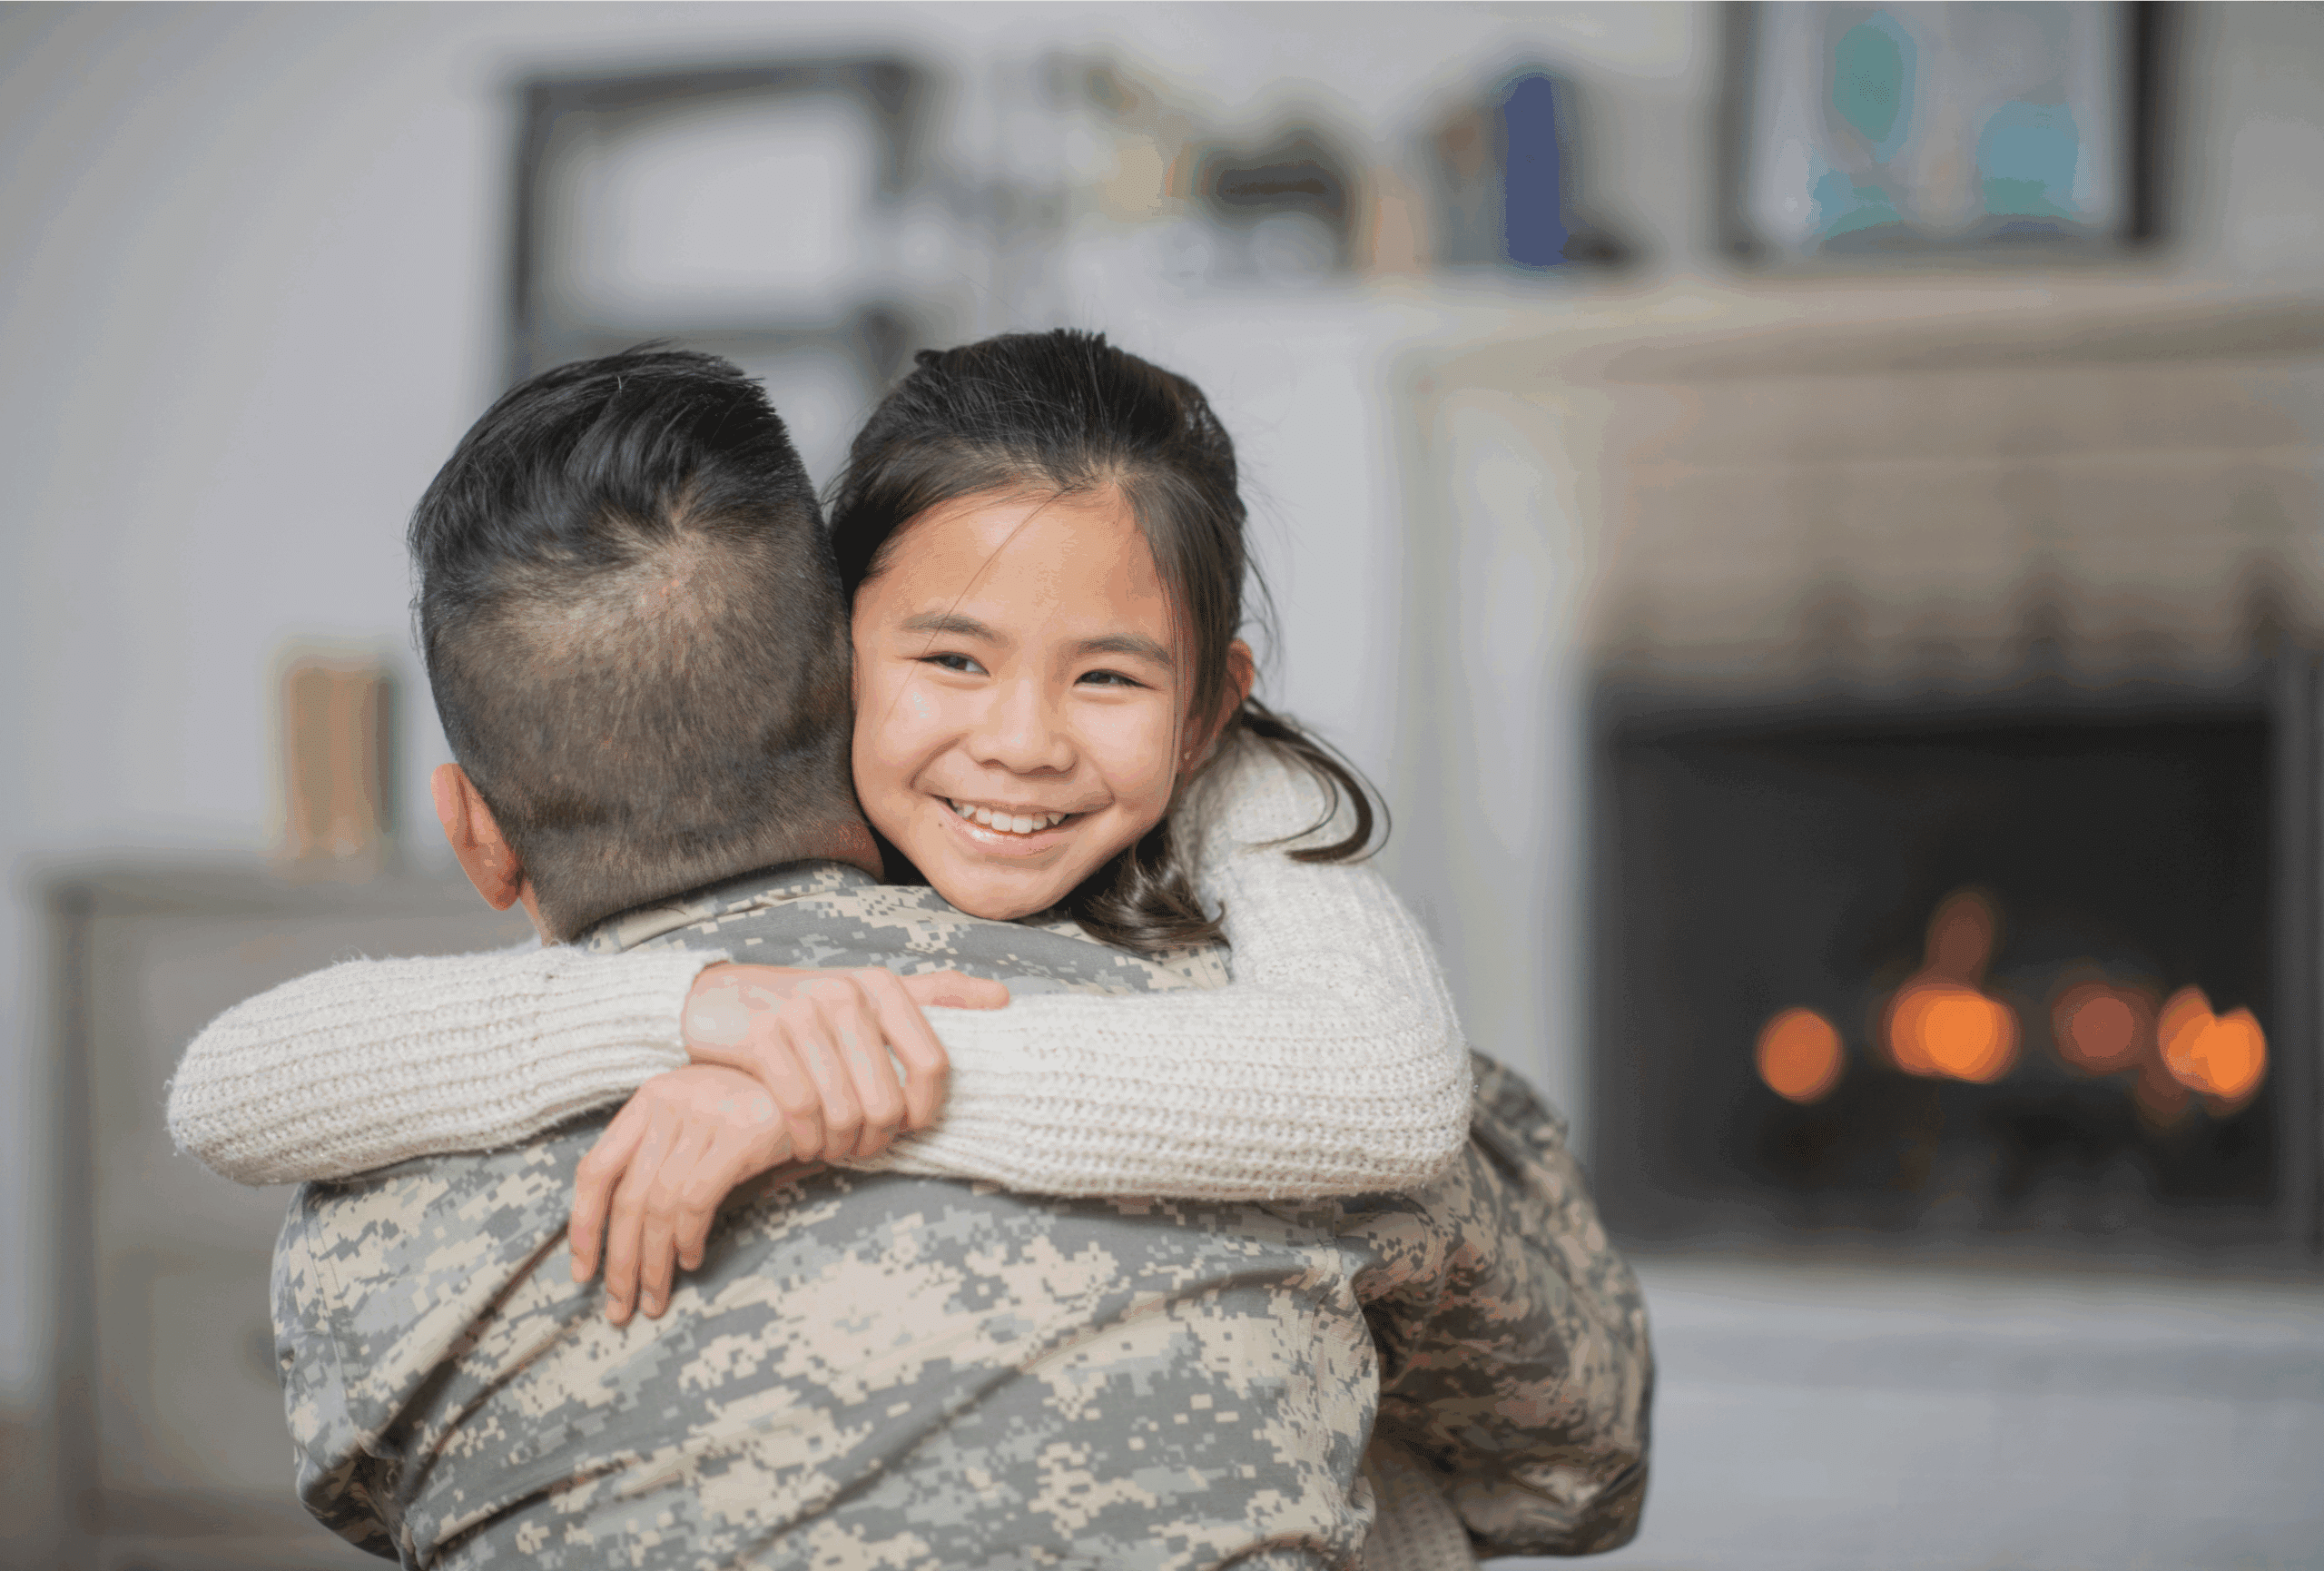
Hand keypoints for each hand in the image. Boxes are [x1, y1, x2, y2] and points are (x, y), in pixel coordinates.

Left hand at [569, 1063, 806, 1323]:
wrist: (822, 1084)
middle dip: (619, 1261)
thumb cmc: (755, 1111)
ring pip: (659, 1205)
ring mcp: (705, 1115)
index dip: (583, 1226)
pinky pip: (696, 1199)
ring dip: (653, 1263)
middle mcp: (670, 1101)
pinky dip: (687, 1238)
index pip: (596, 1168)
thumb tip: (625, 1233)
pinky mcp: (740, 1134)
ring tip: (656, 1297)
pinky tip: (691, 1260)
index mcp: (650, 1099)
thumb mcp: (699, 1121)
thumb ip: (661, 1156)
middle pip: (627, 1197)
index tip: (582, 1272)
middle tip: (621, 1306)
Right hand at [677, 964, 1007, 1165]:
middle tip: (860, 1146)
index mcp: (884, 987)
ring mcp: (802, 1014)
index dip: (924, 1112)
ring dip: (840, 1146)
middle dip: (876, 1141)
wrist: (719, 998)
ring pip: (844, 1112)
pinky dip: (806, 1141)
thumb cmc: (809, 1007)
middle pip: (887, 1102)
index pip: (933, 1065)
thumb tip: (1003, 999)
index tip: (906, 1127)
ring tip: (832, 1148)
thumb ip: (936, 995)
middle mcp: (847, 994)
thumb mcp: (872, 993)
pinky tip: (804, 1144)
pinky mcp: (762, 1038)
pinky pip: (800, 1110)